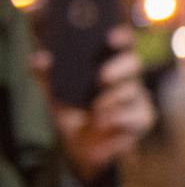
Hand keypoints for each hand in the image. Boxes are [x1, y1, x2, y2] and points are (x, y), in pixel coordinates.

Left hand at [36, 28, 156, 186]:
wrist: (83, 149)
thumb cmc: (74, 116)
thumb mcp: (56, 94)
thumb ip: (47, 76)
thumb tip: (39, 58)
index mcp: (110, 65)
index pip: (122, 44)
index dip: (121, 37)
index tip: (111, 37)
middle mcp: (127, 79)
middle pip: (134, 64)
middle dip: (118, 69)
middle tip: (101, 78)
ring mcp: (138, 99)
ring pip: (133, 93)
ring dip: (112, 101)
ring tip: (95, 113)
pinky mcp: (142, 120)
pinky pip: (136, 118)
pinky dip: (118, 122)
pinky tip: (103, 128)